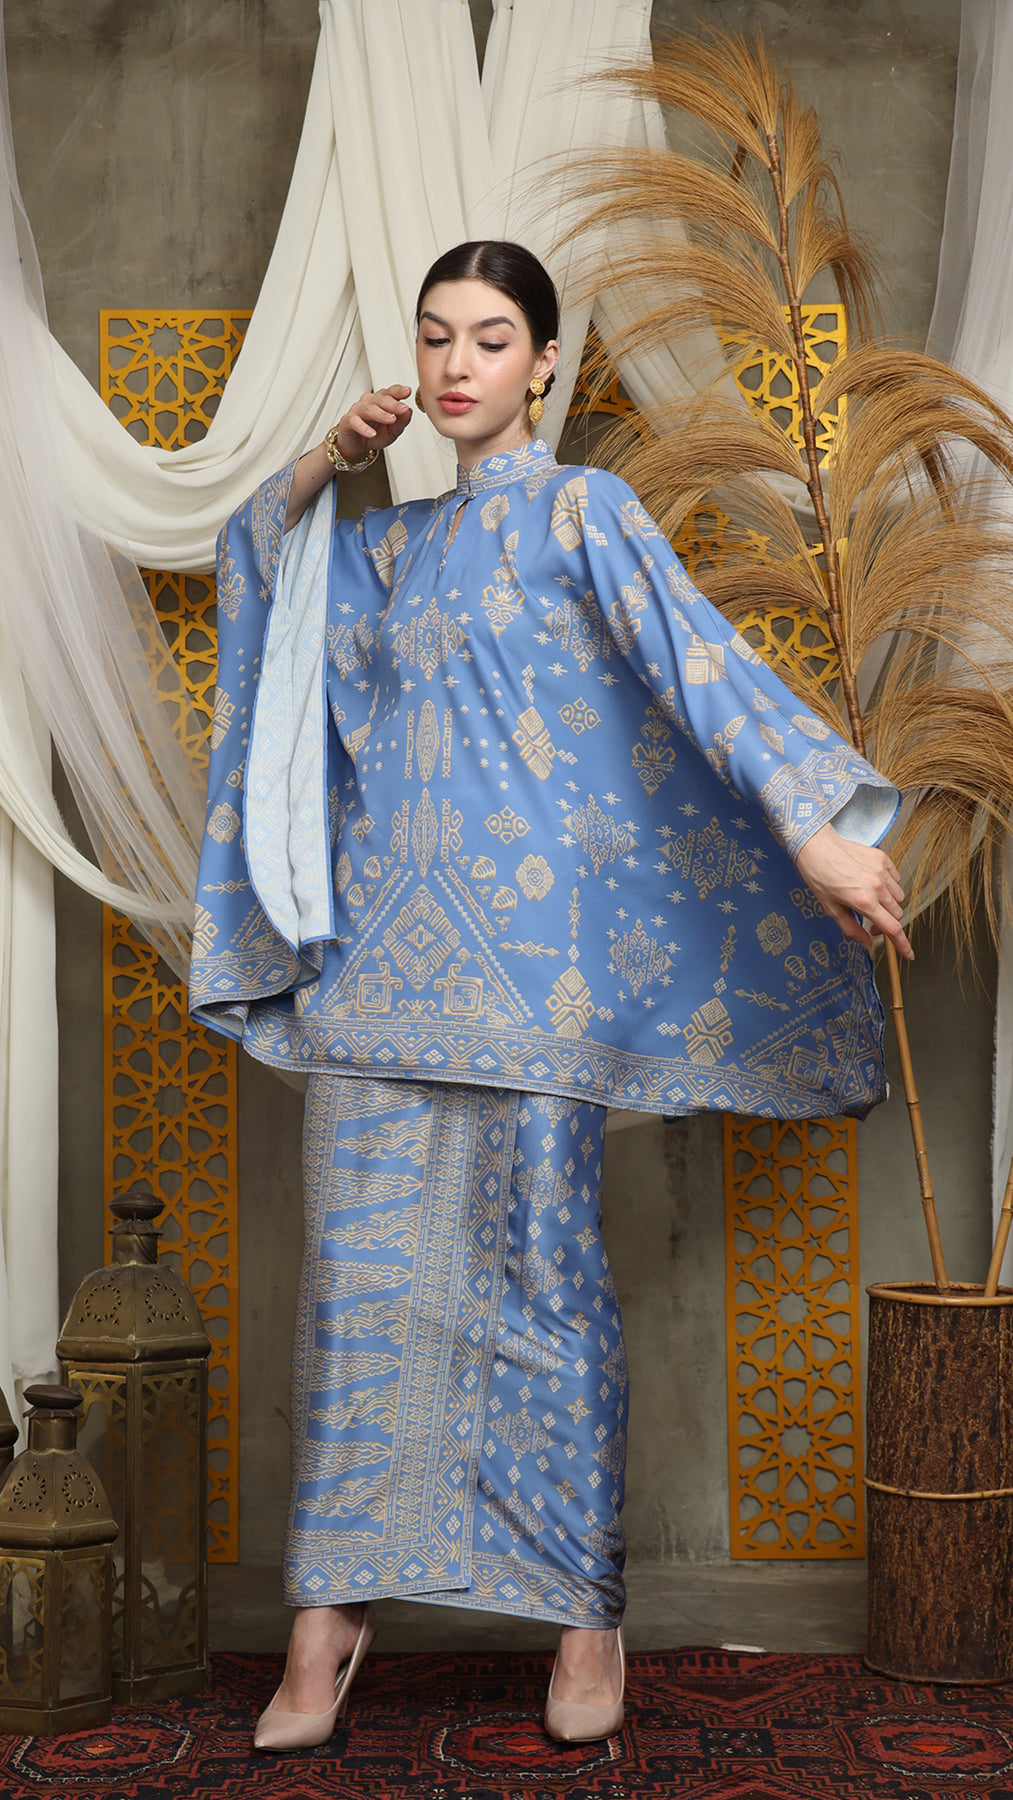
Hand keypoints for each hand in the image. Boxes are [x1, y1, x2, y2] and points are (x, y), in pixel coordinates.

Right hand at [333, 385, 412, 459]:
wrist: (356, 445)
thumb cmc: (374, 434)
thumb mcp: (392, 431)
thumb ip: (401, 422)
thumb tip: (409, 411)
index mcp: (381, 401)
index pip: (390, 392)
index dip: (398, 391)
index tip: (408, 392)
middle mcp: (369, 402)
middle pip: (381, 399)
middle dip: (393, 404)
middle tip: (403, 409)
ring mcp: (358, 410)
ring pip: (369, 409)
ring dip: (381, 414)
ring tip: (391, 420)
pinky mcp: (348, 421)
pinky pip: (355, 421)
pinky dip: (363, 427)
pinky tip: (372, 433)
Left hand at [794, 822, 912, 959]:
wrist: (816, 846)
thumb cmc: (819, 877)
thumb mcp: (830, 909)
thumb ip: (852, 930)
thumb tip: (868, 945)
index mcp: (864, 901)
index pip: (892, 928)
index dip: (902, 944)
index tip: (909, 954)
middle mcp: (877, 886)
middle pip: (897, 914)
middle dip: (887, 922)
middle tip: (869, 920)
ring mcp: (882, 871)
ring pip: (899, 897)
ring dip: (889, 904)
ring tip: (870, 898)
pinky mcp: (883, 858)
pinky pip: (896, 879)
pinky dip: (889, 886)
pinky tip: (872, 883)